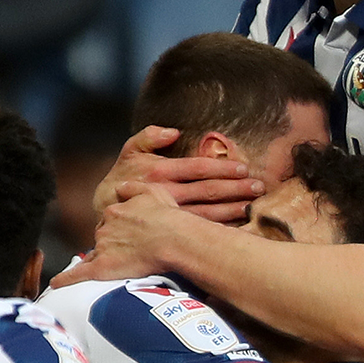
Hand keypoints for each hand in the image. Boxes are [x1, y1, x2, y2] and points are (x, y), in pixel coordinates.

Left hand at [66, 177, 225, 286]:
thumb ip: (132, 187)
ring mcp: (102, 247)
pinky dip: (65, 279)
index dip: (120, 227)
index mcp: (114, 210)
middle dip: (112, 242)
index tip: (130, 233)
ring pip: (95, 253)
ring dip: (102, 258)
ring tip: (119, 265)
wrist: (174, 239)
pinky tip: (56, 283)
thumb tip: (119, 187)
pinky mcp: (102, 267)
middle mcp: (105, 227)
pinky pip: (78, 274)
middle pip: (102, 236)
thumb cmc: (169, 218)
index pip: (109, 220)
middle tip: (132, 249)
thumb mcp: (153, 191)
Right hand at [91, 125, 263, 229]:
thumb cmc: (123, 175)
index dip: (222, 169)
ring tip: (252, 205)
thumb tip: (173, 131)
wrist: (105, 208)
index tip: (243, 169)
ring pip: (205, 213)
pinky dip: (217, 228)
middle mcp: (165, 194)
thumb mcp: (130, 150)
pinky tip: (235, 226)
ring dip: (231, 210)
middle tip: (258, 187)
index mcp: (160, 172)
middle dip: (235, 189)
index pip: (198, 168)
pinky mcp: (168, 230)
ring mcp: (168, 214)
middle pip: (207, 191)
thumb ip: (149, 136)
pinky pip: (197, 230)